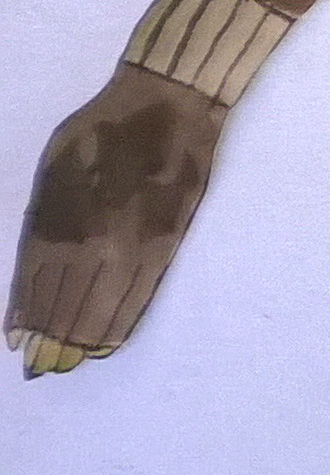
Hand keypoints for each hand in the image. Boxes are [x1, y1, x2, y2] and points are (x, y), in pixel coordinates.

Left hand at [8, 66, 225, 375]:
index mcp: (58, 222)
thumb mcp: (50, 171)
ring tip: (69, 361)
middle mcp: (91, 247)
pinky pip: (135, 302)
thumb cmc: (99, 131)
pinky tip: (104, 344)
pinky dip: (117, 328)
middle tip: (42, 366)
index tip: (18, 346)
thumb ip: (39, 223)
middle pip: (64, 311)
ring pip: (99, 315)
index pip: (33, 290)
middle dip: (50, 342)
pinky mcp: (163, 252)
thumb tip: (32, 277)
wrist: (166, 107)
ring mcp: (130, 253)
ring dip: (80, 342)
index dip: (25, 322)